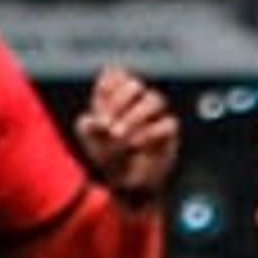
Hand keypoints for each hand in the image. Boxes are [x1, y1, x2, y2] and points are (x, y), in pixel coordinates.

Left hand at [75, 67, 178, 201]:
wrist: (126, 183)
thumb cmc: (107, 155)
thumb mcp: (89, 139)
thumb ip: (88, 124)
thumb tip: (100, 122)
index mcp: (116, 95)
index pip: (116, 74)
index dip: (108, 85)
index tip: (99, 105)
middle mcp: (137, 101)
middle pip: (135, 84)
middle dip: (119, 101)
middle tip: (107, 125)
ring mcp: (156, 115)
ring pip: (154, 99)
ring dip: (133, 116)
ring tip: (118, 135)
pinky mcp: (169, 132)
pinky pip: (167, 123)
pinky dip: (149, 132)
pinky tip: (136, 144)